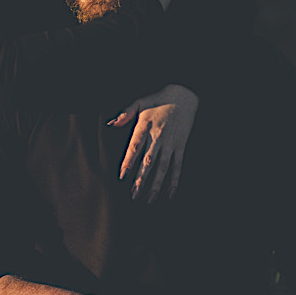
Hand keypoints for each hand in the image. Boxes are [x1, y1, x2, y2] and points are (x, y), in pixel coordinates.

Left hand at [108, 84, 197, 200]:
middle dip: (141, 179)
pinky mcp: (181, 146)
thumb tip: (111, 123)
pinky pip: (178, 166)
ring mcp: (171, 143)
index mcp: (145, 126)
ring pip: (163, 167)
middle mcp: (158, 137)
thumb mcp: (140, 102)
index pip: (135, 147)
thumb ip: (126, 113)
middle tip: (134, 195)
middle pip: (148, 162)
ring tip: (149, 199)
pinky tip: (170, 193)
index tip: (122, 175)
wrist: (184, 95)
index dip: (128, 162)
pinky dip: (174, 180)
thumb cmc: (159, 99)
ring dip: (156, 184)